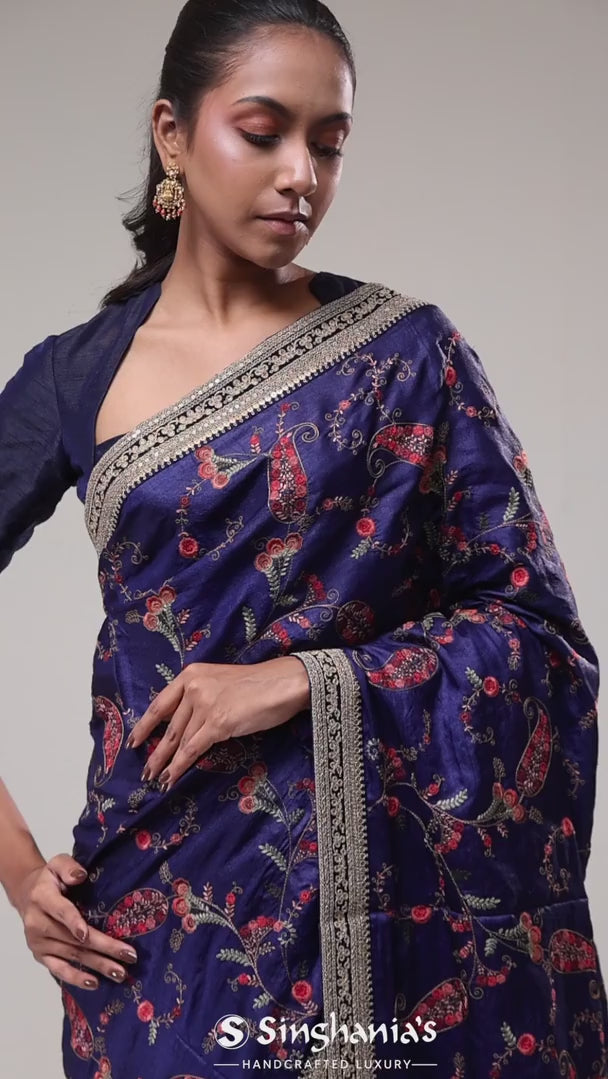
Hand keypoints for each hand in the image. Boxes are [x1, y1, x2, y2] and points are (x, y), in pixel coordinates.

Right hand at [17, 852, 137, 990]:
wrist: (28, 895)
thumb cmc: (50, 879)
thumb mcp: (58, 864)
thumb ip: (69, 867)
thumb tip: (81, 875)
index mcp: (43, 898)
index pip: (60, 911)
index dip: (73, 922)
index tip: (87, 934)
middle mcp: (38, 923)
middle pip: (73, 938)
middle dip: (103, 948)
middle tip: (128, 956)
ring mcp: (39, 943)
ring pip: (72, 955)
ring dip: (97, 965)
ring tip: (120, 972)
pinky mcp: (41, 956)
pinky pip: (58, 970)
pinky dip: (76, 978)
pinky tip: (94, 983)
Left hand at [126, 656, 310, 789]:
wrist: (284, 683)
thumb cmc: (258, 685)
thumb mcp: (220, 683)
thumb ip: (200, 697)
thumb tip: (185, 727)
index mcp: (191, 675)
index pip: (160, 703)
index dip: (145, 725)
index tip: (134, 741)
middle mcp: (193, 687)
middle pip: (168, 726)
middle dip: (155, 751)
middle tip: (144, 770)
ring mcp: (204, 704)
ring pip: (179, 740)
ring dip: (166, 763)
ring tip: (157, 779)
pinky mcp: (218, 722)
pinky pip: (192, 749)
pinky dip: (180, 766)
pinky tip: (171, 778)